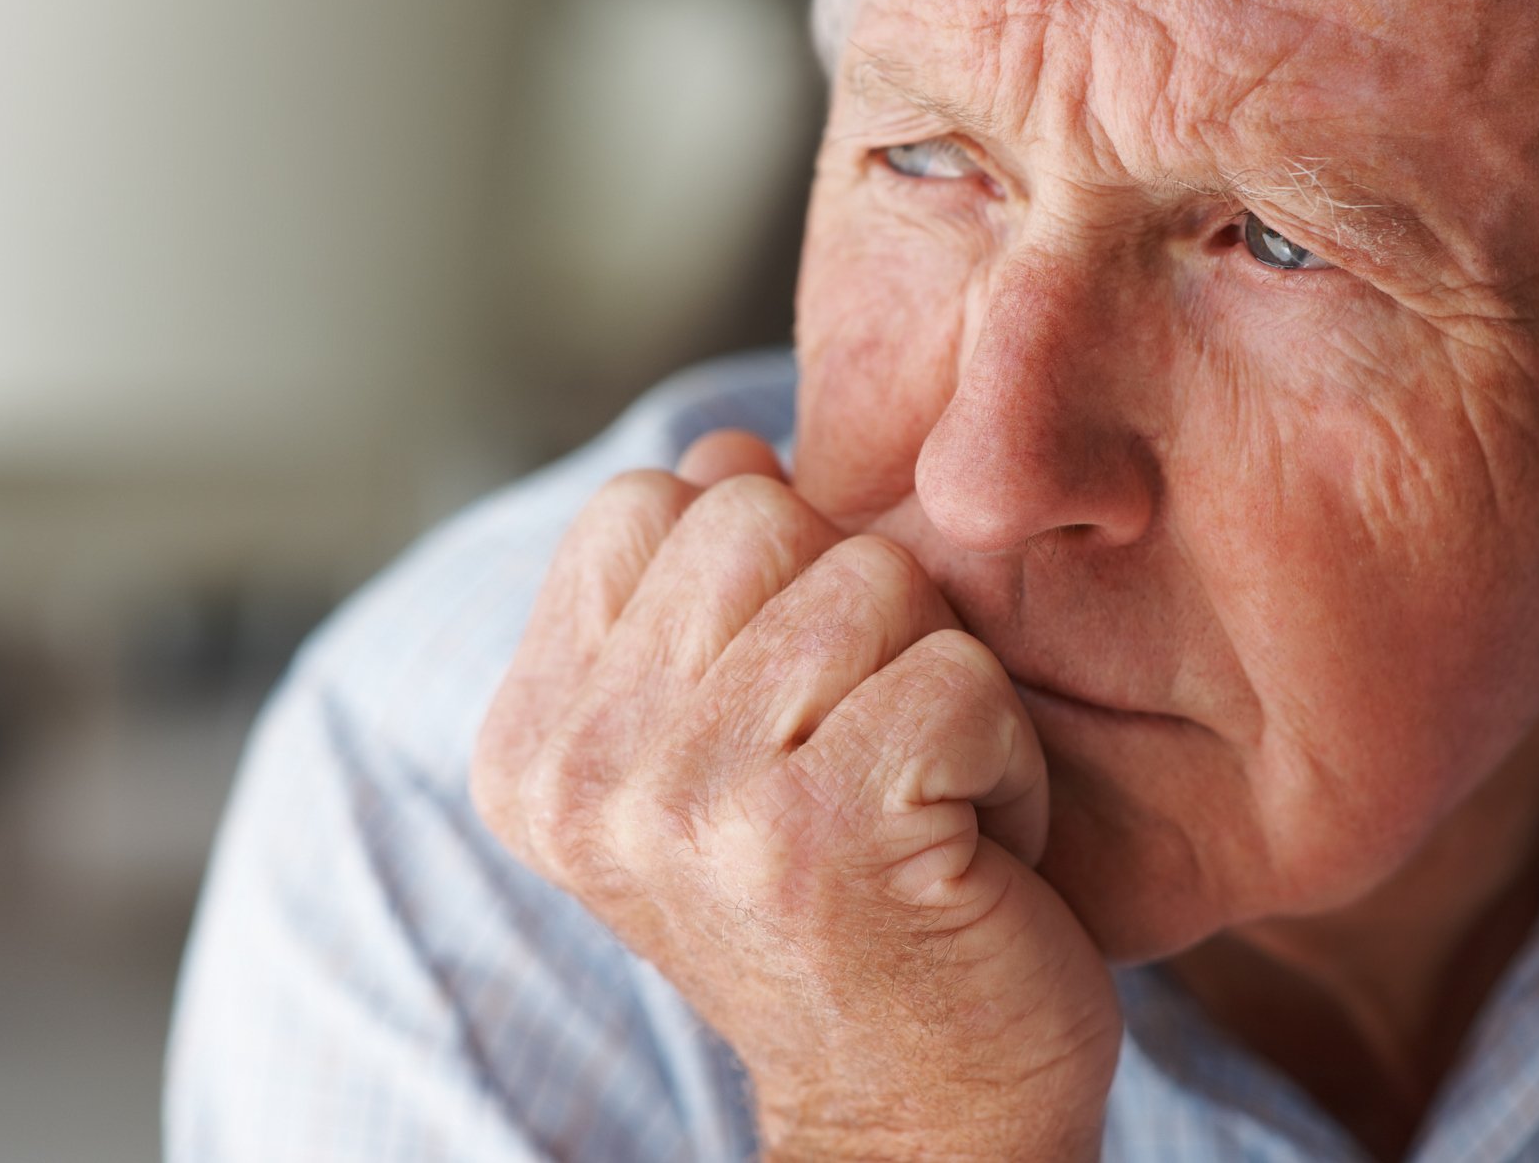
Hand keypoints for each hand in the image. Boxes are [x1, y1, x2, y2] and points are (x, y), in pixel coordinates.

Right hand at [471, 430, 1122, 1160]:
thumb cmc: (832, 911)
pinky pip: (959, 676)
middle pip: (761, 516)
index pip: (643, 503)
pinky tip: (964, 850)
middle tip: (862, 757)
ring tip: (913, 806)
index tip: (783, 713)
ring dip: (937, 690)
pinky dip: (1002, 761)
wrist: (910, 1116)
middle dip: (855, 618)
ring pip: (876, 582)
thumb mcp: (716, 747)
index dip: (759, 575)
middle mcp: (585, 767)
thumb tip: (727, 444)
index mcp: (535, 737)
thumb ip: (692, 596)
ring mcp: (693, 798)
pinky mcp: (821, 831)